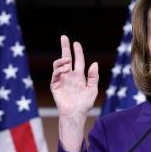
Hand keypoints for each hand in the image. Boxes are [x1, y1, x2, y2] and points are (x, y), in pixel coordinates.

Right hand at [50, 35, 98, 151]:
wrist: (76, 114)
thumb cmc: (85, 103)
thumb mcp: (92, 89)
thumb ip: (94, 76)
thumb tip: (94, 63)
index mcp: (79, 75)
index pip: (78, 60)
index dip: (77, 51)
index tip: (76, 43)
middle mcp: (69, 75)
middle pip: (66, 58)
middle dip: (65, 48)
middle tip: (64, 37)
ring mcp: (61, 80)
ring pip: (59, 65)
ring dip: (62, 60)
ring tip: (67, 60)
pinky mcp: (55, 85)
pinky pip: (55, 75)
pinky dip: (59, 70)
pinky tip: (64, 68)